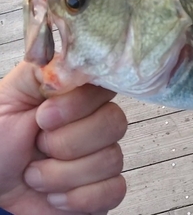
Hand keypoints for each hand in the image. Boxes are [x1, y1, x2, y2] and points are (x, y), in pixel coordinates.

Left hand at [0, 62, 127, 213]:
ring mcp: (104, 156)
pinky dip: (78, 198)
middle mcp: (97, 123)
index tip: (43, 118)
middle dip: (66, 143)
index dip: (78, 105)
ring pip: (111, 160)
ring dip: (61, 175)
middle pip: (114, 123)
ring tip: (36, 175)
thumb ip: (41, 71)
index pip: (105, 87)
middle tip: (38, 146)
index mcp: (78, 97)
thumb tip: (74, 61)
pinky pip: (114, 190)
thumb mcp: (9, 97)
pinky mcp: (106, 188)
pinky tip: (56, 196)